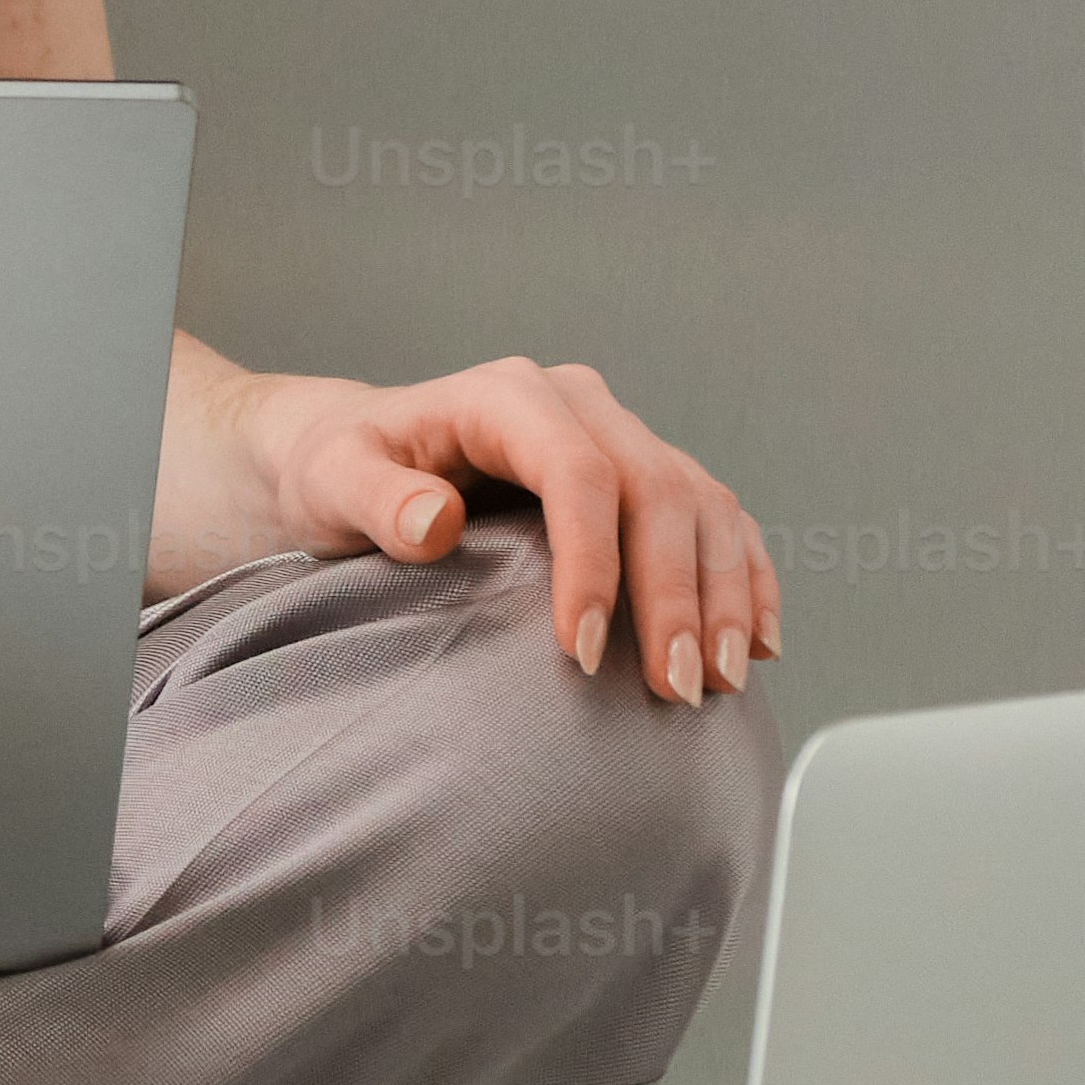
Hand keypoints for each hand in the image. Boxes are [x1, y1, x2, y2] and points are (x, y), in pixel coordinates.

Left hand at [227, 356, 781, 702]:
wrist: (344, 454)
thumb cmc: (335, 468)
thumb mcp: (330, 480)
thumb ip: (377, 499)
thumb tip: (436, 522)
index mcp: (509, 397)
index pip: (579, 473)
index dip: (594, 563)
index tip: (582, 651)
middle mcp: (578, 407)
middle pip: (658, 490)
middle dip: (674, 594)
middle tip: (673, 687)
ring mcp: (617, 438)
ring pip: (703, 504)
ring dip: (722, 593)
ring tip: (717, 678)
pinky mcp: (638, 479)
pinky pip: (715, 520)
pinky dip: (743, 577)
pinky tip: (754, 640)